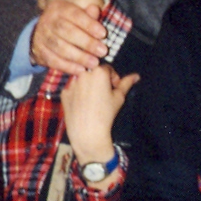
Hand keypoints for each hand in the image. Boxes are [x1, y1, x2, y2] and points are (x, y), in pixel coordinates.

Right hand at [31, 0, 106, 72]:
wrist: (45, 32)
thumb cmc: (69, 22)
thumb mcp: (78, 14)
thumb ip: (88, 14)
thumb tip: (95, 9)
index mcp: (58, 8)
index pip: (75, 15)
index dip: (89, 24)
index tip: (103, 34)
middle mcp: (47, 21)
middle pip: (66, 31)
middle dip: (86, 43)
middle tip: (102, 51)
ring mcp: (41, 37)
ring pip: (60, 48)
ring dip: (79, 57)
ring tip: (94, 63)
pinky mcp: (39, 52)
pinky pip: (53, 61)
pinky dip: (68, 66)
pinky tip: (81, 70)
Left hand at [63, 65, 138, 185]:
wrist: (87, 132)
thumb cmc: (106, 114)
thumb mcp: (119, 97)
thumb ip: (126, 83)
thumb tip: (136, 76)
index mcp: (98, 72)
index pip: (108, 68)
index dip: (113, 78)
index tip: (114, 90)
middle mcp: (83, 74)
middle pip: (94, 73)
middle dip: (100, 81)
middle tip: (104, 95)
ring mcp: (71, 84)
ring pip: (83, 81)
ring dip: (88, 86)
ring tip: (93, 102)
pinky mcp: (64, 93)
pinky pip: (73, 90)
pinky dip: (78, 94)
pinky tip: (83, 106)